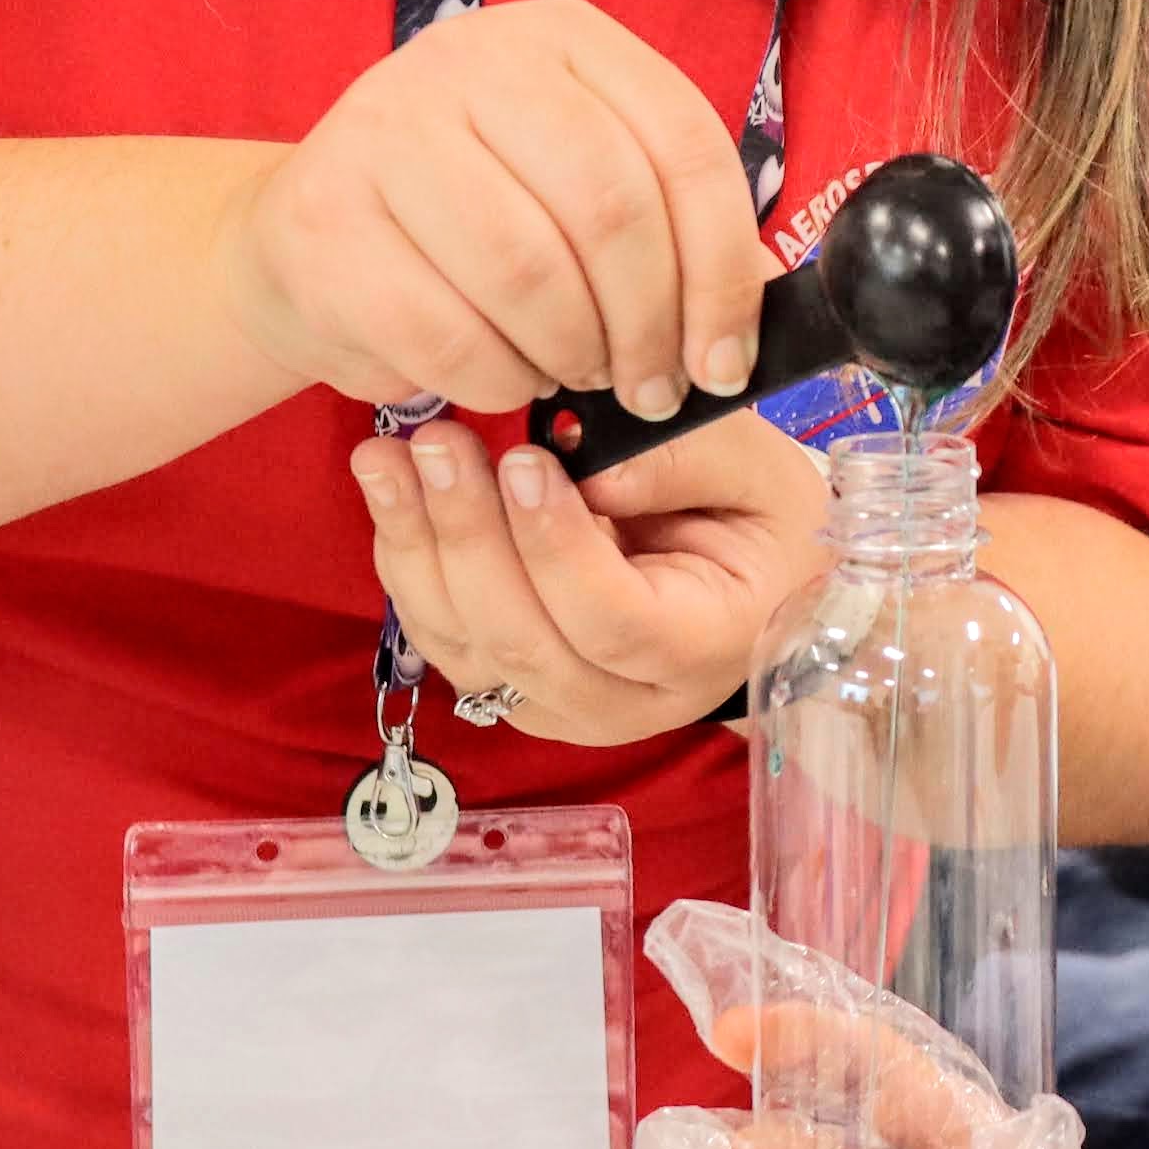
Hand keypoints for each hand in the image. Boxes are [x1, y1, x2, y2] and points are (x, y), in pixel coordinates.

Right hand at [227, 0, 772, 420]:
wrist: (306, 242)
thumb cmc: (470, 222)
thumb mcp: (578, 185)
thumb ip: (669, 221)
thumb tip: (766, 303)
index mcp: (561, 36)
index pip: (684, 146)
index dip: (723, 272)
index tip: (725, 361)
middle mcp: (469, 58)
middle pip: (612, 209)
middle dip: (649, 326)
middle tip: (653, 389)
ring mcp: (384, 130)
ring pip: (530, 273)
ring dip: (573, 355)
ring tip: (577, 376)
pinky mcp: (325, 221)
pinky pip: (451, 335)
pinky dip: (498, 382)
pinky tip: (506, 380)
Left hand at [352, 409, 821, 747]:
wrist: (750, 583)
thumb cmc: (760, 521)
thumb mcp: (757, 471)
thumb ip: (684, 462)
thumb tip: (588, 470)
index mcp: (704, 649)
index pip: (613, 621)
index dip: (557, 548)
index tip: (523, 460)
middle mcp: (626, 702)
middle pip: (526, 642)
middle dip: (469, 537)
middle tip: (437, 442)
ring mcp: (559, 706)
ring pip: (468, 647)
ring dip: (418, 549)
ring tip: (387, 458)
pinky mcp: (510, 689)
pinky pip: (442, 637)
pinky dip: (408, 564)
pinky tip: (392, 491)